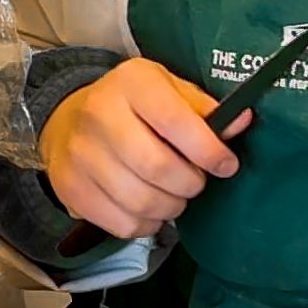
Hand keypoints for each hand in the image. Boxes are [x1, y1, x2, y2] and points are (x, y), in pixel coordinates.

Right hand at [41, 58, 242, 238]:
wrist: (67, 119)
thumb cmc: (130, 105)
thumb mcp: (167, 89)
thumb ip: (202, 107)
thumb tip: (240, 122)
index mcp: (131, 83)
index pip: (174, 121)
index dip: (208, 150)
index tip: (226, 164)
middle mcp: (99, 114)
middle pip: (158, 168)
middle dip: (190, 184)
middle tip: (195, 181)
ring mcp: (80, 154)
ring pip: (142, 202)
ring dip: (171, 207)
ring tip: (174, 195)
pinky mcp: (70, 188)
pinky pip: (122, 224)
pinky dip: (147, 224)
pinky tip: (149, 208)